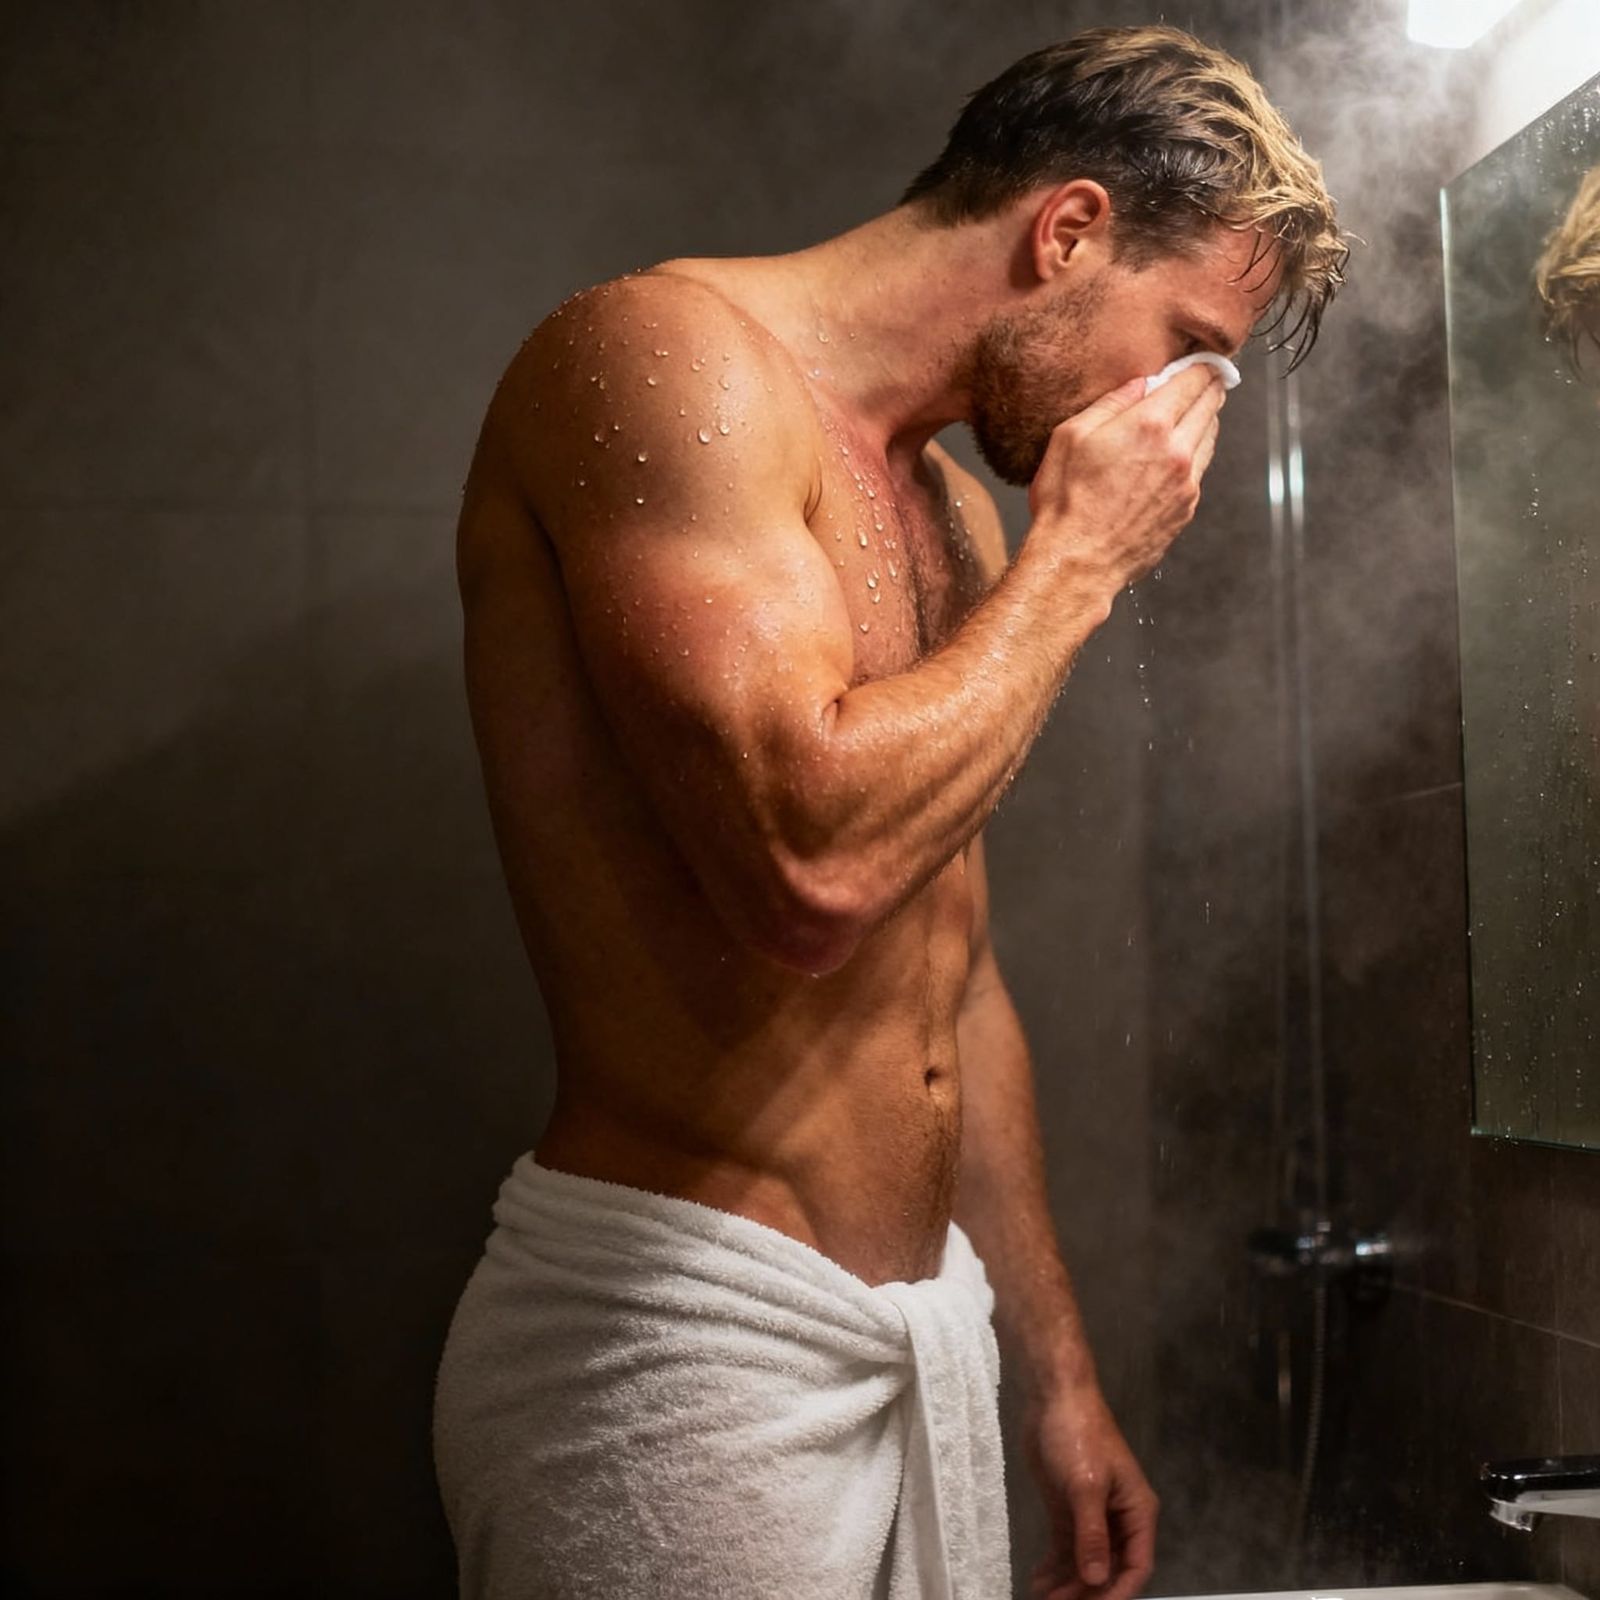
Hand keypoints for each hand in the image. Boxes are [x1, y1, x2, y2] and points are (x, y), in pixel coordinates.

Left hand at [1024, 1382, 1158, 1599]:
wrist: (1053, 1397)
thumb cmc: (1078, 1436)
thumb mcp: (1086, 1486)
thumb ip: (1092, 1535)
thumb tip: (1097, 1580)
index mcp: (1136, 1512)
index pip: (1135, 1566)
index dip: (1117, 1592)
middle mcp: (1118, 1519)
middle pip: (1109, 1569)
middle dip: (1087, 1592)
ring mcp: (1092, 1514)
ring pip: (1085, 1562)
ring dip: (1068, 1583)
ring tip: (1042, 1599)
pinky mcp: (1067, 1508)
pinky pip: (1066, 1546)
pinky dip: (1055, 1565)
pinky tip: (1038, 1579)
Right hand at [1027, 364, 1225, 590]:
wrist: (1076, 561)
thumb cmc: (1065, 501)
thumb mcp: (1070, 436)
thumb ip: (1111, 404)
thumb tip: (1140, 384)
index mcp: (1150, 424)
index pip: (1193, 380)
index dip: (1200, 365)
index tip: (1201, 360)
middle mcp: (1178, 450)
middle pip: (1211, 404)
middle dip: (1209, 387)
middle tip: (1205, 378)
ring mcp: (1187, 482)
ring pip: (1211, 436)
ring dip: (1205, 419)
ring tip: (1193, 412)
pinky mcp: (1186, 508)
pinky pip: (1201, 469)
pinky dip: (1196, 453)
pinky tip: (1178, 453)